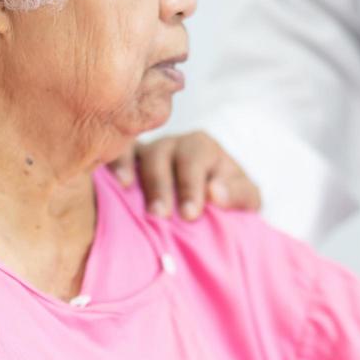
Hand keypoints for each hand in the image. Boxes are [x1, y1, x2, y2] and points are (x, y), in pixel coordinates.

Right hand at [107, 131, 260, 219]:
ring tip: (127, 192)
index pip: (194, 159)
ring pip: (136, 151)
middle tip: (161, 214)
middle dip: (161, 185)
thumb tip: (215, 192)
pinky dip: (114, 162)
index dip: (191, 186)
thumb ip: (239, 194)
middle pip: (162, 155)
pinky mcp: (127, 163)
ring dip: (131, 170)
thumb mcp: (246, 198)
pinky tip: (113, 180)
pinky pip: (115, 154)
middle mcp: (172, 144)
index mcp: (201, 147)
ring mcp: (147, 151)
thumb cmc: (226, 198)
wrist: (209, 204)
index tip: (190, 215)